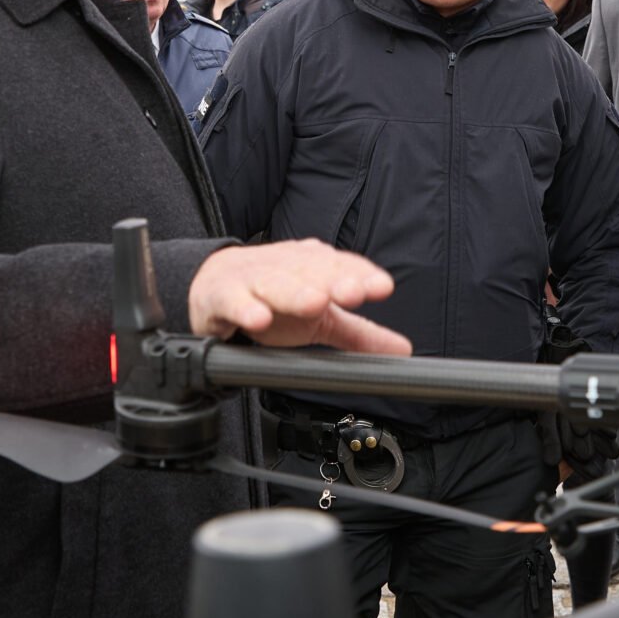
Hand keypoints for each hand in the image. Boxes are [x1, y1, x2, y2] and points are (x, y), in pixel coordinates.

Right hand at [187, 242, 410, 354]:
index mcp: (316, 268)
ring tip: (315, 303)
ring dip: (296, 292)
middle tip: (353, 293)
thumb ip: (359, 334)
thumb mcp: (320, 319)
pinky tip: (259, 318)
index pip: (343, 267)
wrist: (215, 285)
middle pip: (313, 272)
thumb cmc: (275, 300)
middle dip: (334, 281)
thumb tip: (403, 350)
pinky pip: (233, 301)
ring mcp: (254, 280)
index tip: (382, 287)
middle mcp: (288, 268)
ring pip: (276, 284)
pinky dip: (245, 308)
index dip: (362, 276)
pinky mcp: (224, 296)